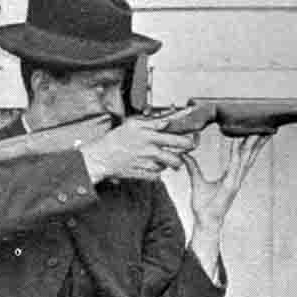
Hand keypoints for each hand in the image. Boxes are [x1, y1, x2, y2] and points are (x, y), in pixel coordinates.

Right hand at [81, 116, 198, 181]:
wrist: (102, 157)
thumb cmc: (116, 139)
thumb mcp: (133, 124)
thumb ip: (151, 123)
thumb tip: (166, 121)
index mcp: (149, 135)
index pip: (176, 137)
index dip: (188, 139)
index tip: (193, 139)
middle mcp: (151, 150)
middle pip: (177, 155)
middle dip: (185, 153)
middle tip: (187, 151)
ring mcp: (148, 163)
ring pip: (170, 166)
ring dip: (171, 163)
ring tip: (168, 159)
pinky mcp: (144, 174)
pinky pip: (159, 175)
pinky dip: (159, 172)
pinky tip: (154, 166)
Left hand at [183, 135, 269, 278]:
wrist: (205, 223)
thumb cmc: (203, 207)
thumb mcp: (196, 182)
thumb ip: (192, 167)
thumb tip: (185, 155)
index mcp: (232, 177)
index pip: (242, 156)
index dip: (248, 143)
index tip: (254, 131)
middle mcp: (236, 178)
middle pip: (249, 155)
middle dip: (257, 141)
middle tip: (265, 126)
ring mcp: (235, 182)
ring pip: (246, 158)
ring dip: (252, 144)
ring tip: (259, 131)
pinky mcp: (230, 186)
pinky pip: (234, 166)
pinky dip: (237, 154)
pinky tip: (238, 143)